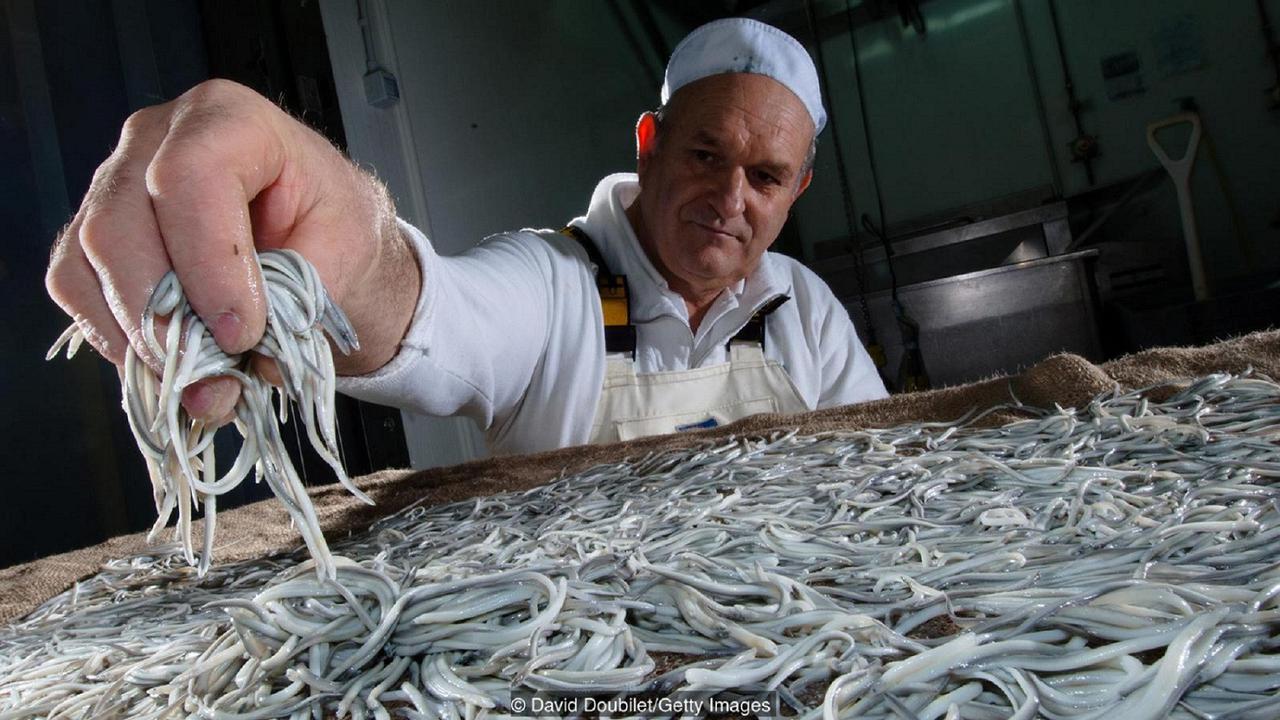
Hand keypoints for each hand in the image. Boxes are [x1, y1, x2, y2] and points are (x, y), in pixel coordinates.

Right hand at [46, 79, 420, 422]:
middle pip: (121, 224)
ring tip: (202, 386)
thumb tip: (259, 366)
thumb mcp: (347, 250)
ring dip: (139, 339)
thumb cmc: (333, 224)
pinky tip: (167, 366)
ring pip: (89, 260)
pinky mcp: (93, 231)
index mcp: (230, 120)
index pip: (191, 177)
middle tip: (214, 375)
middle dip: (164, 315)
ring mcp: (115, 181)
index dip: (209, 264)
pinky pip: (75, 285)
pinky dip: (115, 338)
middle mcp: (156, 137)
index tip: (243, 332)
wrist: (321, 235)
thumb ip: (304, 302)